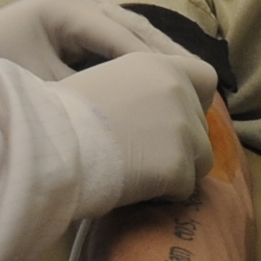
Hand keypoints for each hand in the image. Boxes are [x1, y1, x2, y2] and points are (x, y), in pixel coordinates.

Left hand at [0, 0, 191, 80]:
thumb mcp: (38, 86)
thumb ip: (82, 94)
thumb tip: (125, 115)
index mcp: (67, 9)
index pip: (124, 36)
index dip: (156, 63)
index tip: (186, 89)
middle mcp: (78, 2)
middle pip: (136, 27)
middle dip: (168, 56)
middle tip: (202, 84)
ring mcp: (79, 10)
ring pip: (132, 30)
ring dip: (160, 56)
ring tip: (191, 82)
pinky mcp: (76, 26)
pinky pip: (118, 38)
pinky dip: (142, 56)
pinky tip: (162, 79)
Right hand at [56, 54, 215, 204]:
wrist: (54, 143)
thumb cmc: (63, 113)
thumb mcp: (106, 81)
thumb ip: (139, 90)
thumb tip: (150, 112)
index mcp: (159, 66)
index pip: (206, 77)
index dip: (196, 100)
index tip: (175, 117)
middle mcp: (178, 92)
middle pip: (202, 126)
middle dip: (181, 143)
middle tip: (145, 155)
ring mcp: (183, 130)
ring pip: (201, 160)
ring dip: (178, 170)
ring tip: (140, 174)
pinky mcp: (179, 167)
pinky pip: (184, 189)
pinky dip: (164, 194)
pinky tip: (134, 188)